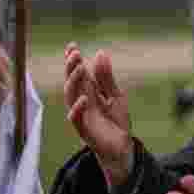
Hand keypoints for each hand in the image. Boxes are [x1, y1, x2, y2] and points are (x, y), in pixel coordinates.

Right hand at [64, 42, 132, 179]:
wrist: (122, 147)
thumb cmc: (116, 120)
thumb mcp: (116, 95)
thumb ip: (106, 77)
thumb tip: (99, 53)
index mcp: (89, 91)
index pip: (78, 72)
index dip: (73, 60)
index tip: (72, 45)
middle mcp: (81, 100)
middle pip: (72, 81)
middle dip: (71, 67)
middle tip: (74, 53)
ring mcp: (81, 114)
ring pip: (70, 96)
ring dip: (73, 82)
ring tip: (79, 68)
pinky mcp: (84, 129)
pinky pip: (76, 118)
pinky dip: (78, 108)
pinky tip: (84, 98)